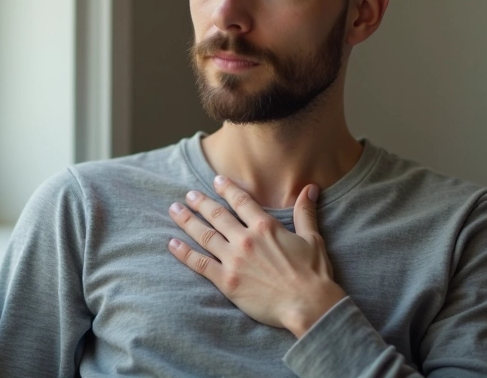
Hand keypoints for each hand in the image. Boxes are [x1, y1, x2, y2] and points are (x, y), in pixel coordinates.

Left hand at [167, 175, 346, 337]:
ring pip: (204, 235)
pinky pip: (200, 264)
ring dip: (187, 221)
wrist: (308, 305)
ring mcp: (234, 260)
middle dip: (201, 203)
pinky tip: (172, 244)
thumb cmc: (313, 274)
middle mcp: (246, 239)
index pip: (241, 201)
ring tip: (175, 211)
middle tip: (189, 195)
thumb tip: (310, 188)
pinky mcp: (227, 281)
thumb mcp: (312, 238)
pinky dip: (184, 253)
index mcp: (265, 227)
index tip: (216, 180)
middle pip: (217, 215)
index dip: (227, 189)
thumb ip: (305, 212)